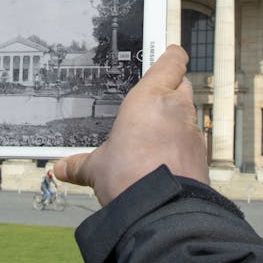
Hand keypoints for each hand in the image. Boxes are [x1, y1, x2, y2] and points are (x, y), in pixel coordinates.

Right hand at [55, 45, 206, 205]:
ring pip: (187, 115)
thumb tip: (62, 168)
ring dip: (175, 121)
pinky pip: (191, 142)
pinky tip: (165, 159)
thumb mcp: (97, 168)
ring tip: (154, 135)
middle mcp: (176, 110)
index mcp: (150, 98)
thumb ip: (81, 164)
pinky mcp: (200, 157)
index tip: (169, 51)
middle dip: (171, 90)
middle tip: (152, 99)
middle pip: (182, 86)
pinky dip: (181, 146)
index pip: (170, 62)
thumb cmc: (130, 178)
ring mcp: (192, 133)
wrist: (162, 211)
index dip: (171, 56)